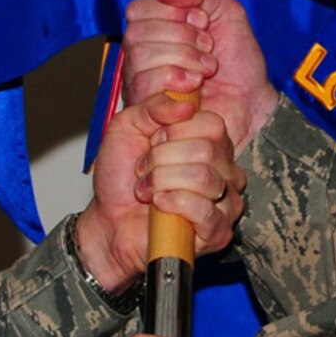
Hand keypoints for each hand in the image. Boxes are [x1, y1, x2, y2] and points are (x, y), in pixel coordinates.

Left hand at [78, 94, 243, 293]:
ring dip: (162, 181)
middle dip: (162, 159)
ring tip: (147, 190)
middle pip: (207, 150)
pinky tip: (159, 205)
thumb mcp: (127, 127)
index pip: (212, 124)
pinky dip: (174, 203)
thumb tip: (186, 105)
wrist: (109, 221)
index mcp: (209, 142)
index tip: (152, 141)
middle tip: (145, 170)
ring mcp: (226, 201)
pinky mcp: (218, 232)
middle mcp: (224, 170)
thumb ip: (153, 106)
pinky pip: (206, 211)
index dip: (175, 130)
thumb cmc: (122, 178)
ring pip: (205, 178)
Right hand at [124, 0, 278, 154]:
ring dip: (183, 57)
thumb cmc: (238, 61)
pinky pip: (143, 82)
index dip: (171, 12)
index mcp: (156, 28)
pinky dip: (175, 78)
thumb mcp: (226, 12)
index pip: (138, 9)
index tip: (203, 22)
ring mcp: (139, 81)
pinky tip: (195, 84)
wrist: (251, 102)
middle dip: (181, 36)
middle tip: (208, 48)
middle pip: (137, 32)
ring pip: (139, 55)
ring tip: (207, 68)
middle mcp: (141, 53)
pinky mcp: (145, 106)